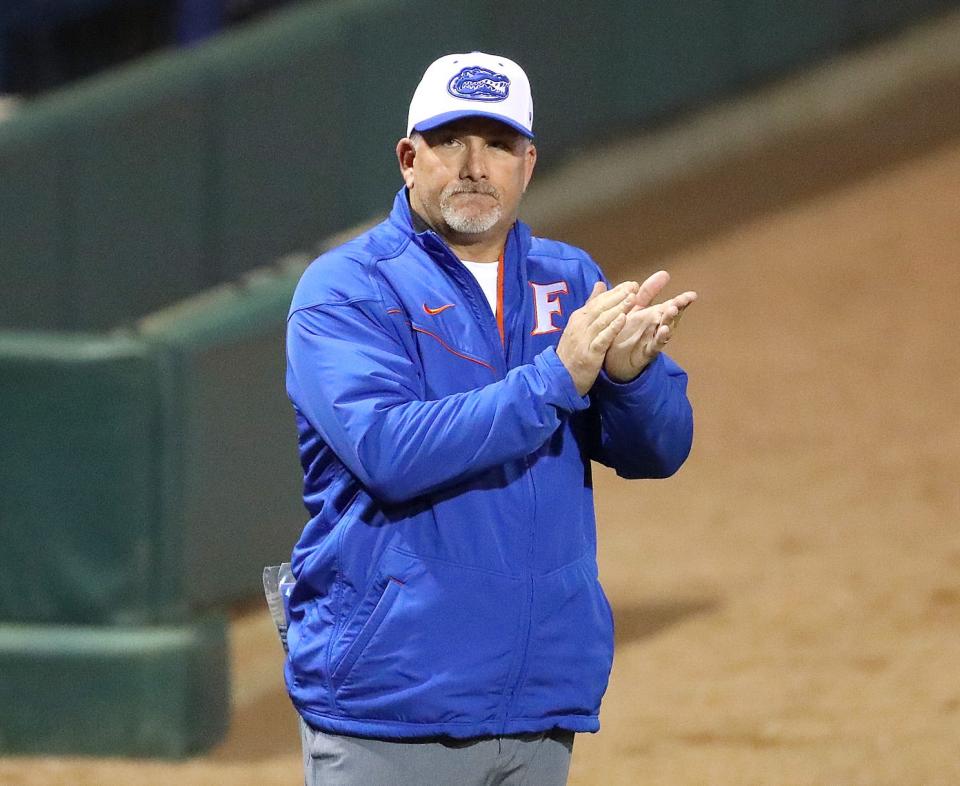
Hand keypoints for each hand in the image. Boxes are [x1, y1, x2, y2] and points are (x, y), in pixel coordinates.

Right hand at [556, 280, 638, 395]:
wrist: (558, 378)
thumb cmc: (571, 353)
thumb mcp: (579, 328)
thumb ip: (590, 306)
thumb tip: (599, 284)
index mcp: (578, 318)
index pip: (597, 301)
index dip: (614, 291)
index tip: (630, 284)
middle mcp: (579, 325)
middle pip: (600, 307)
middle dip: (618, 296)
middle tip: (634, 286)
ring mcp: (583, 339)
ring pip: (602, 320)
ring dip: (618, 308)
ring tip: (633, 298)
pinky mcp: (589, 354)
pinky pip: (602, 338)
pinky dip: (612, 328)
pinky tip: (623, 319)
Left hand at [603, 270, 696, 382]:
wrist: (612, 361)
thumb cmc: (626, 333)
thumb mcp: (635, 309)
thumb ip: (647, 293)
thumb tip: (663, 273)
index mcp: (653, 316)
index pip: (670, 306)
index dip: (681, 301)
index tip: (692, 295)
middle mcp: (655, 327)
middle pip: (669, 317)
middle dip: (677, 308)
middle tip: (683, 300)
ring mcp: (652, 340)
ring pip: (664, 330)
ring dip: (669, 321)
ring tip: (672, 310)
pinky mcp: (645, 353)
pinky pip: (654, 346)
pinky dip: (659, 339)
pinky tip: (664, 331)